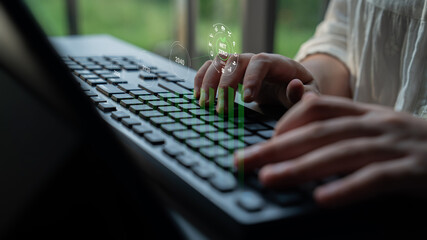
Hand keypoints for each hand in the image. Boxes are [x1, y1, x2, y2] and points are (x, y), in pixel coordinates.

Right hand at [194, 53, 315, 112]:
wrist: (291, 82)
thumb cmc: (301, 90)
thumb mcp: (310, 93)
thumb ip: (304, 93)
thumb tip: (295, 86)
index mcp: (277, 63)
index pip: (261, 62)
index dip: (252, 78)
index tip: (246, 100)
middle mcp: (256, 59)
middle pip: (235, 61)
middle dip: (225, 84)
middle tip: (221, 110)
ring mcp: (241, 63)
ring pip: (220, 62)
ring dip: (209, 81)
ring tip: (205, 103)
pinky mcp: (230, 71)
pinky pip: (211, 68)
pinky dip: (201, 79)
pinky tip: (198, 96)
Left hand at [235, 93, 426, 206]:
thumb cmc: (417, 147)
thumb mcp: (379, 131)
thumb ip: (345, 132)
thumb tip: (305, 143)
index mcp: (366, 115)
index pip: (318, 108)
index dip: (287, 122)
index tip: (265, 140)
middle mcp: (377, 125)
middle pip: (318, 132)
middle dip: (276, 147)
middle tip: (243, 161)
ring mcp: (395, 147)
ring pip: (340, 153)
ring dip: (301, 166)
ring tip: (269, 178)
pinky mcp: (414, 172)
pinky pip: (375, 179)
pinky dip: (347, 188)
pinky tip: (322, 199)